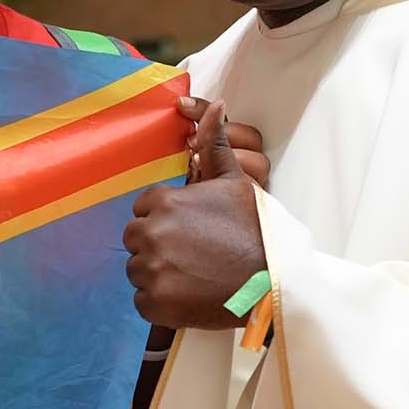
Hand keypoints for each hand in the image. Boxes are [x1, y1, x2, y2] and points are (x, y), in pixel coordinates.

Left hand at [124, 101, 265, 329]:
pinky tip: (188, 295)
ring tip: (191, 275)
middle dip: (156, 246)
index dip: (165, 220)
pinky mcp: (155, 303)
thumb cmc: (254, 230)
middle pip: (136, 239)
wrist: (272, 280)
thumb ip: (216, 144)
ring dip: (157, 274)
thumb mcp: (236, 182)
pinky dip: (160, 302)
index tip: (189, 231)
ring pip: (137, 270)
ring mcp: (151, 270)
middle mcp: (151, 233)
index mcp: (164, 202)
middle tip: (190, 255)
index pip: (144, 210)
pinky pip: (143, 301)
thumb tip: (218, 105)